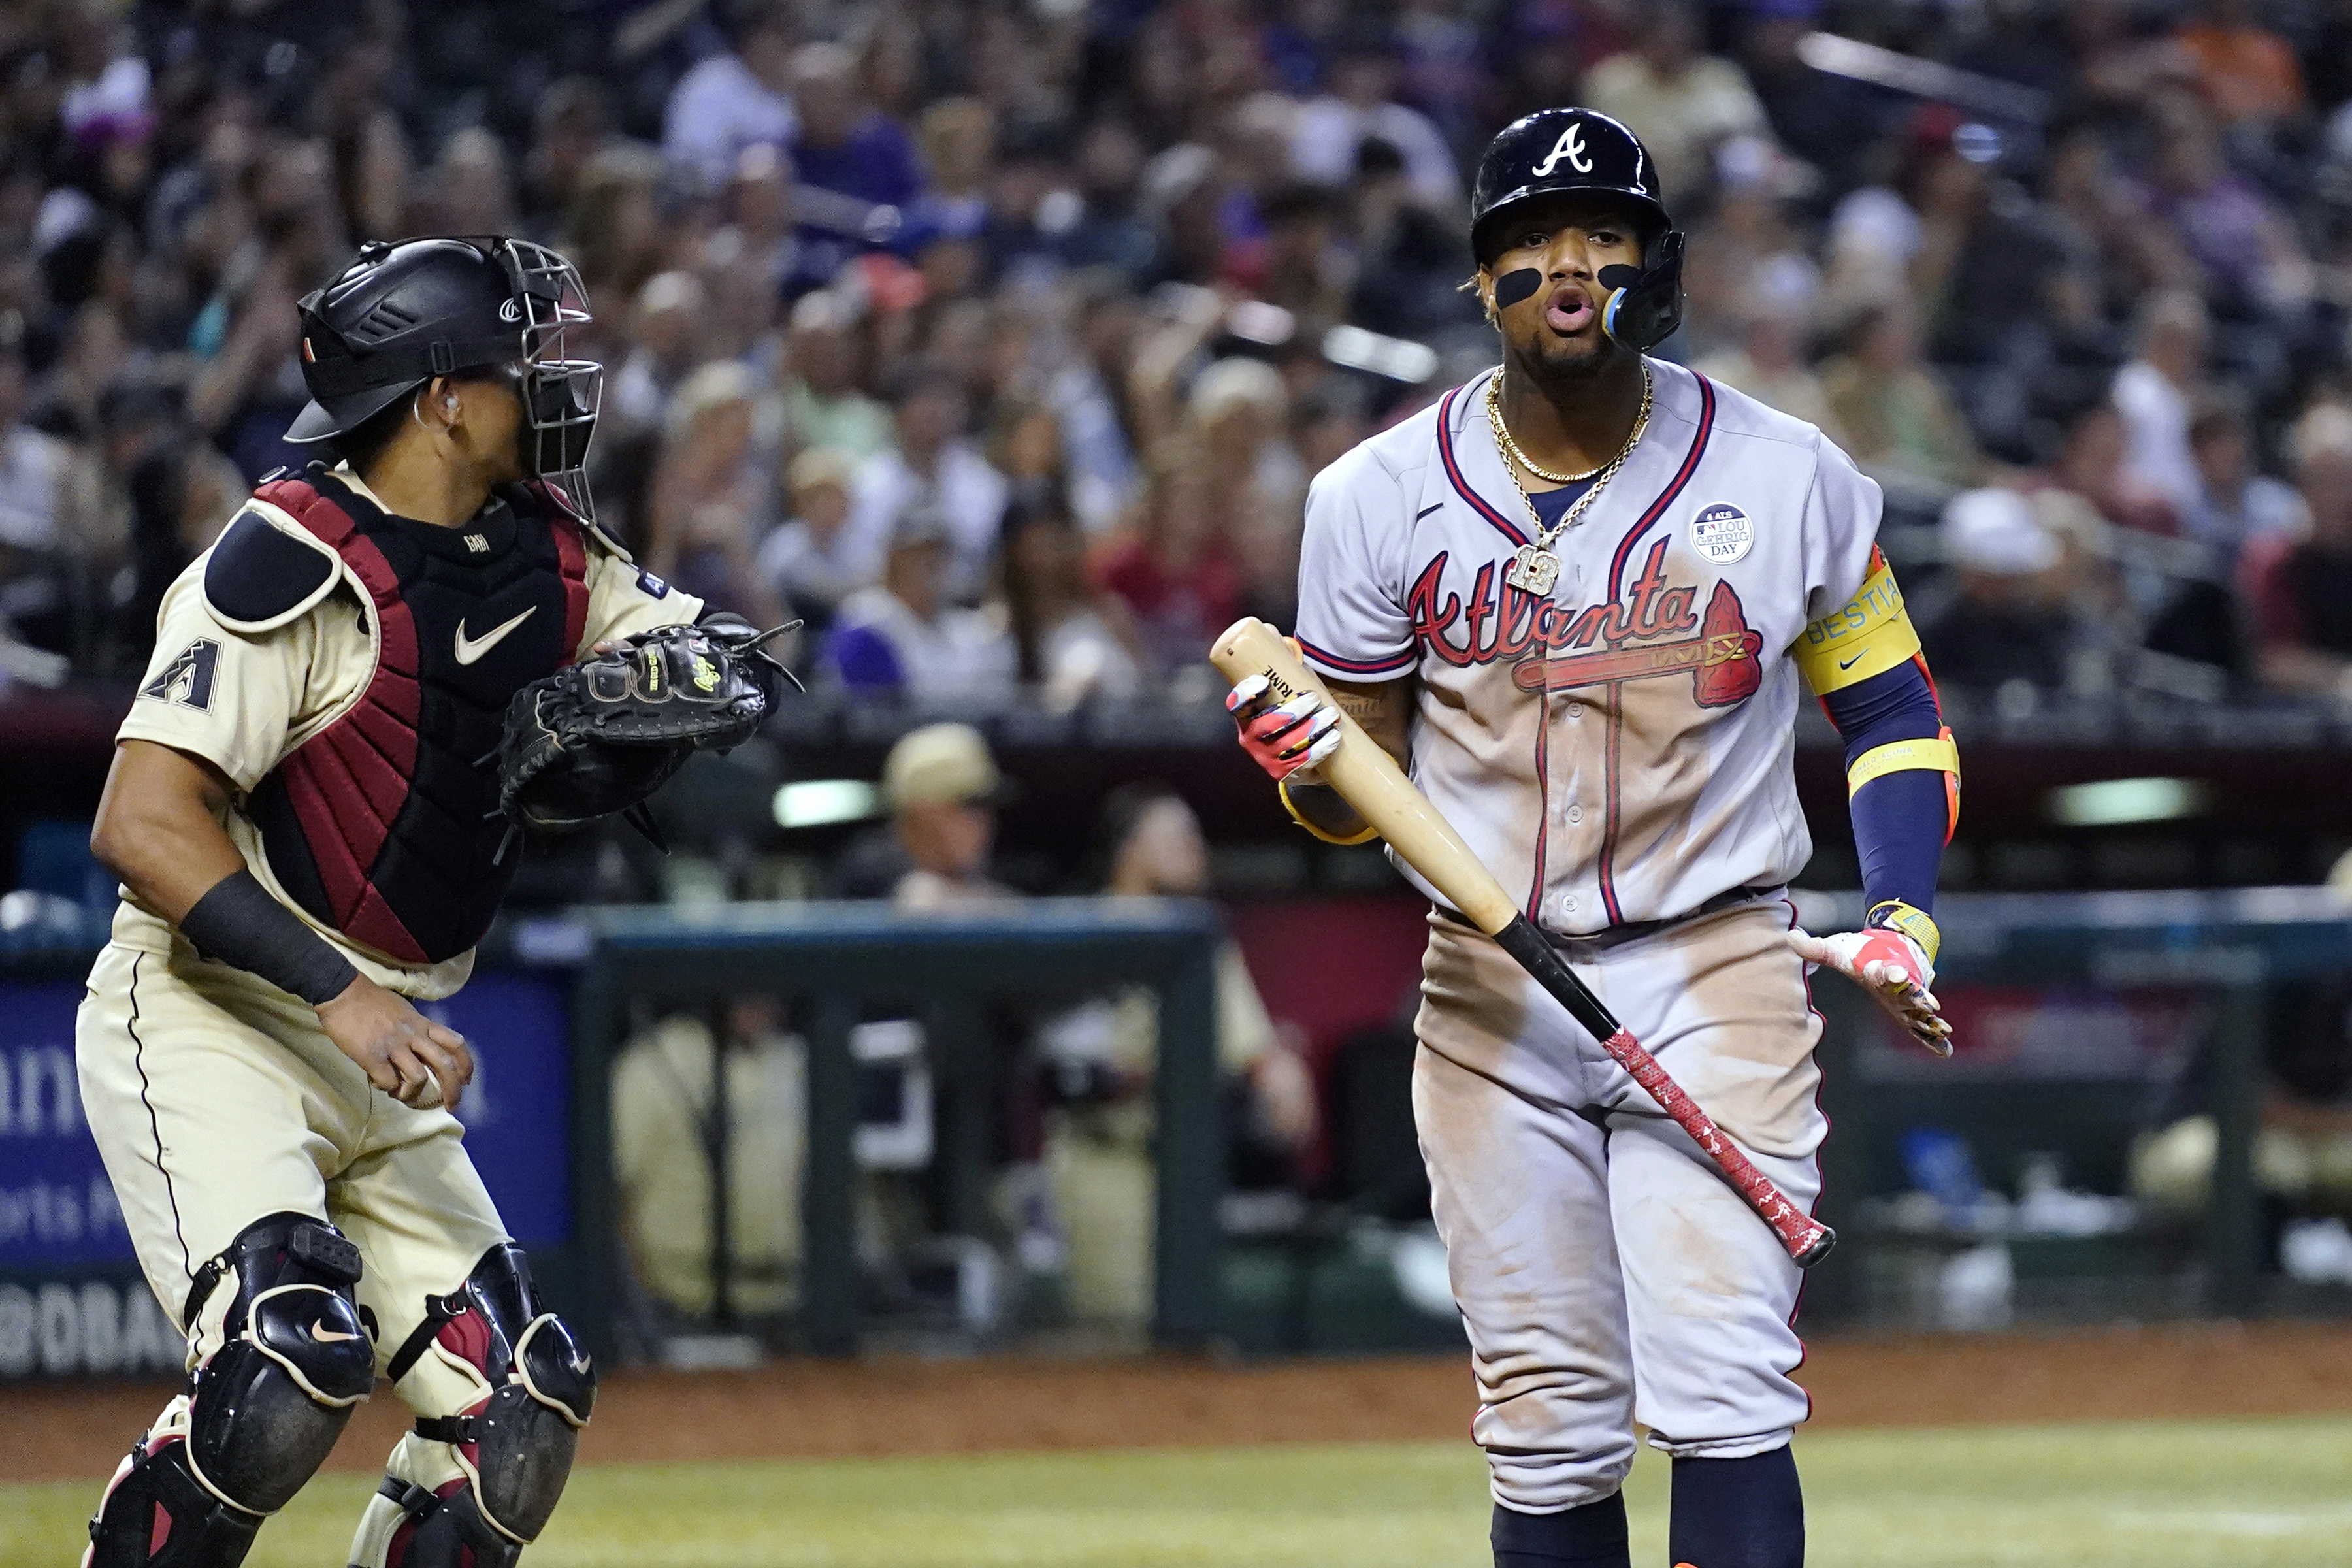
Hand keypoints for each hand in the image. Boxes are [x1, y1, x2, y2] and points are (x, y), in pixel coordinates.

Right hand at [315, 975, 474, 1109]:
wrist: (343, 994)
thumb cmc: (373, 1002)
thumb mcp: (405, 1012)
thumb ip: (417, 1030)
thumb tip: (424, 1051)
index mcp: (423, 1024)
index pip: (456, 1044)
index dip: (466, 1065)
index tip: (466, 1081)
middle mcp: (414, 1035)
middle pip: (445, 1066)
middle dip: (453, 1091)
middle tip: (451, 1106)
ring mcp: (394, 1046)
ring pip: (418, 1078)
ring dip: (413, 1093)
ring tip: (402, 1094)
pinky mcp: (372, 1057)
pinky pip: (389, 1082)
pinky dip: (388, 1089)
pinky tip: (381, 1084)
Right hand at [1225, 673, 1340, 783]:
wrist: (1298, 756)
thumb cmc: (1290, 714)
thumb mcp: (1283, 691)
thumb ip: (1281, 667)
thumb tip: (1284, 641)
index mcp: (1245, 717)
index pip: (1237, 705)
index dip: (1245, 695)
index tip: (1263, 682)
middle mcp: (1250, 740)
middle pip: (1267, 726)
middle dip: (1292, 712)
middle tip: (1314, 699)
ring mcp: (1265, 759)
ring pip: (1287, 745)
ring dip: (1311, 730)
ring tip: (1330, 716)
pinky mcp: (1282, 774)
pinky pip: (1300, 763)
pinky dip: (1318, 750)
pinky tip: (1332, 738)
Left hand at [1787, 927, 1951, 1056]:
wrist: (1891, 943)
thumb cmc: (1861, 951)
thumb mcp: (1837, 950)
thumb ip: (1814, 948)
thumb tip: (1789, 937)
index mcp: (1879, 969)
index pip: (1884, 971)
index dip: (1888, 972)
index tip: (1895, 973)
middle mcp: (1899, 984)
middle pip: (1910, 992)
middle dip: (1918, 998)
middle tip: (1930, 1004)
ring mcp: (1909, 997)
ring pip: (1921, 1010)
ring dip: (1931, 1020)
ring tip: (1943, 1029)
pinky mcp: (1913, 1008)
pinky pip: (1924, 1026)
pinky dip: (1934, 1038)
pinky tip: (1945, 1052)